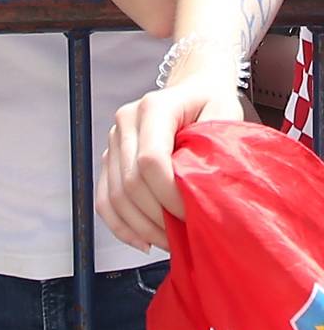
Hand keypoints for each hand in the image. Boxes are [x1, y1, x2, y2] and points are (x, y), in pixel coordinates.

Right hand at [98, 71, 244, 251]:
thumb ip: (216, 146)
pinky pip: (104, 198)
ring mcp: (114, 140)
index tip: (194, 215)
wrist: (194, 87)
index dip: (170, 196)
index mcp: (154, 108)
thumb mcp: (225, 114)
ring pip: (115, 195)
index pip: (150, 160)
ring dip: (142, 227)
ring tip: (171, 242)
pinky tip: (143, 241)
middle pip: (130, 182)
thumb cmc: (212, 102)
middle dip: (158, 217)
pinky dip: (121, 225)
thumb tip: (206, 192)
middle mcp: (126, 122)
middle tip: (187, 236)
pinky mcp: (110, 157)